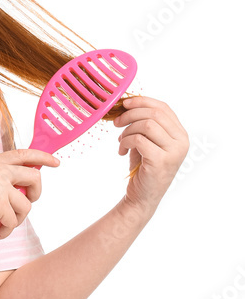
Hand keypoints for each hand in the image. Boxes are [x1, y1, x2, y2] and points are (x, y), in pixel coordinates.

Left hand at [113, 95, 188, 214]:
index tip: (124, 103)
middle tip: (116, 122)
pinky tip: (122, 151)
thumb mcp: (146, 141)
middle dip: (131, 114)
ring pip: (147, 125)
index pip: (163, 107)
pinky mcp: (161, 161)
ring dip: (127, 130)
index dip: (142, 101)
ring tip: (121, 140)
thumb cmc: (143, 168)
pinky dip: (126, 142)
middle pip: (154, 113)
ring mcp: (174, 152)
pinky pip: (139, 140)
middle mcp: (181, 141)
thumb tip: (128, 102)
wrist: (142, 197)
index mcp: (180, 134)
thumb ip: (144, 123)